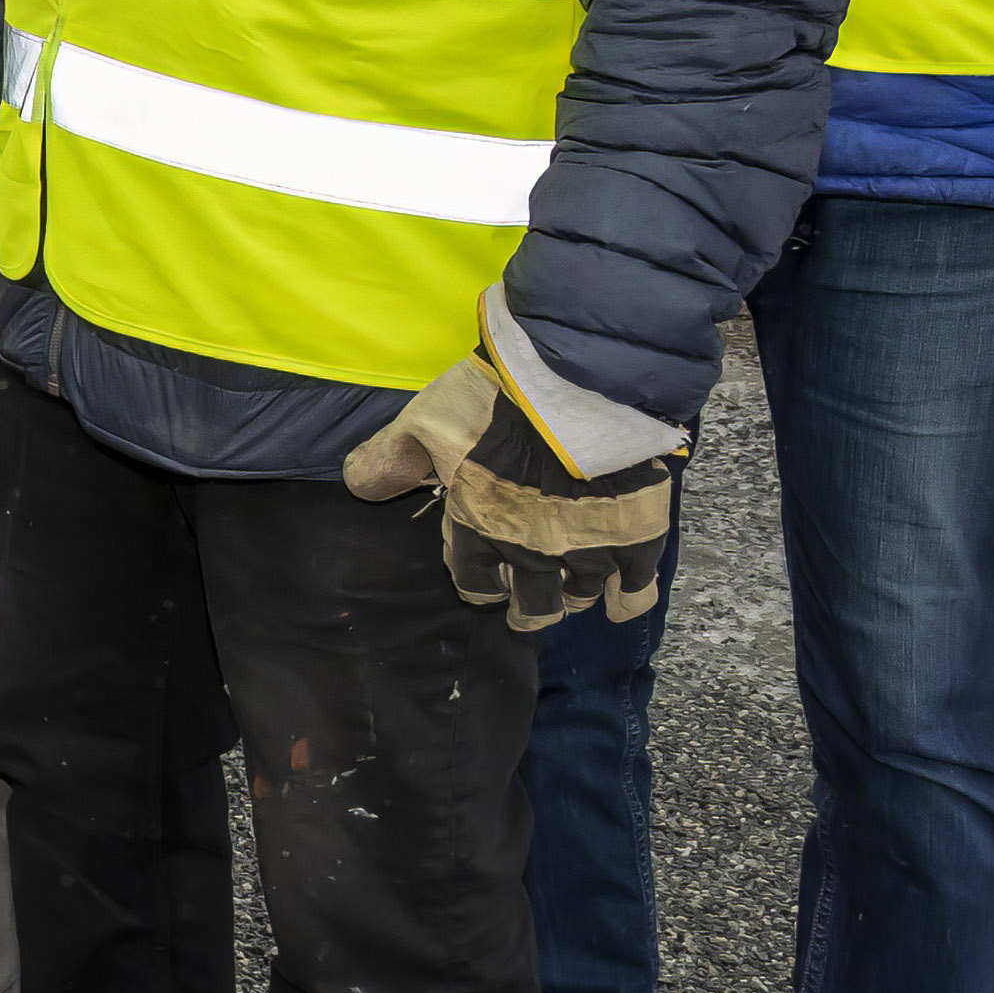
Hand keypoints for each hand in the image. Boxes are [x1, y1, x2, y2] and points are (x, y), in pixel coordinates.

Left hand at [341, 351, 675, 630]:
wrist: (576, 381)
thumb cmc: (492, 401)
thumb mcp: (421, 424)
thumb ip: (388, 461)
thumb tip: (358, 487)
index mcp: (480, 530)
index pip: (474, 581)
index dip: (478, 585)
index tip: (483, 585)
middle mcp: (532, 552)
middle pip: (531, 605)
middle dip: (525, 610)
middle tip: (525, 611)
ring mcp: (587, 548)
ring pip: (578, 596)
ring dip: (570, 598)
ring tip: (567, 597)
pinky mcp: (635, 535)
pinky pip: (635, 588)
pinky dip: (627, 602)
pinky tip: (619, 607)